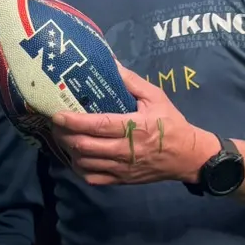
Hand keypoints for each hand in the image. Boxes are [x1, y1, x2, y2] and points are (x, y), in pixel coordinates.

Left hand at [54, 68, 214, 186]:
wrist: (188, 157)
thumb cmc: (171, 124)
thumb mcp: (156, 97)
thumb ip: (132, 81)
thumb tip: (111, 63)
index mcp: (134, 127)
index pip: (98, 125)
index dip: (75, 121)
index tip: (58, 115)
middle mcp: (125, 150)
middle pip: (85, 146)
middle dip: (64, 135)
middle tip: (56, 124)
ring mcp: (122, 168)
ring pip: (85, 163)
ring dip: (69, 151)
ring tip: (64, 137)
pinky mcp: (121, 180)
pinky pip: (93, 178)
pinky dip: (79, 168)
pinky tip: (76, 156)